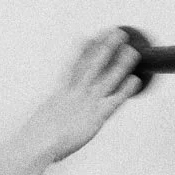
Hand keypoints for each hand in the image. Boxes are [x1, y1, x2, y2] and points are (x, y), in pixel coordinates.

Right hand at [30, 28, 140, 161]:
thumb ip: (52, 116)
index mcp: (61, 93)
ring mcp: (87, 102)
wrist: (38, 141)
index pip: (75, 66)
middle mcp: (76, 93)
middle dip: (106, 47)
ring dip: (121, 62)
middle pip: (93, 64)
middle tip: (116, 33)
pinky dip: (126, 90)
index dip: (84, 51)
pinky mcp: (96, 116)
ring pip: (107, 77)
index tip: (90, 37)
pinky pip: (114, 100)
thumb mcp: (42, 120)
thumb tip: (50, 118)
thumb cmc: (37, 138)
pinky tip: (136, 80)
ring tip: (133, 50)